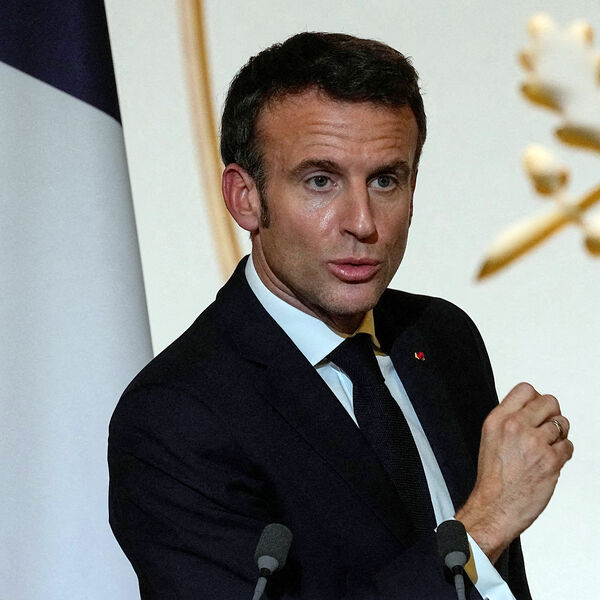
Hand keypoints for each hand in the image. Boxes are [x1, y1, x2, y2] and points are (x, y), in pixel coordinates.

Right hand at [455, 382, 572, 562]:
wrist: (494, 505)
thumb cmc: (493, 476)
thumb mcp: (490, 437)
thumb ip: (509, 420)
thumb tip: (531, 409)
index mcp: (497, 419)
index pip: (525, 389)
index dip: (535, 399)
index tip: (536, 410)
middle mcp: (514, 426)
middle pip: (549, 401)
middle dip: (552, 414)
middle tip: (547, 428)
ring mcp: (534, 442)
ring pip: (562, 423)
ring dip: (559, 435)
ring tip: (547, 447)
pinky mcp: (550, 460)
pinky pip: (568, 446)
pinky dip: (564, 453)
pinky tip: (550, 461)